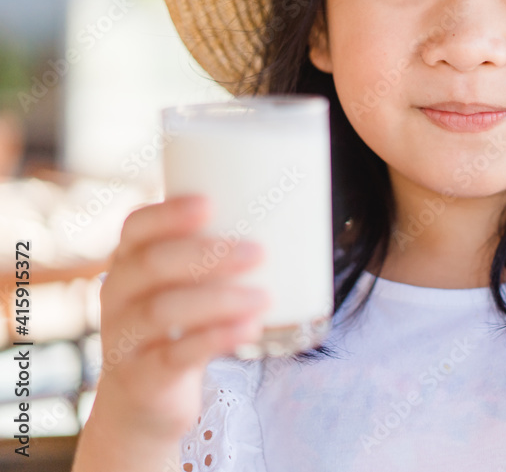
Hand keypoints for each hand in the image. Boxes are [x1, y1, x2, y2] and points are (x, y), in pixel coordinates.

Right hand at [93, 196, 270, 442]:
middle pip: (153, 265)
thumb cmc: (178, 322)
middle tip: (258, 252)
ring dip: (220, 301)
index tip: (210, 205)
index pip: (137, 227)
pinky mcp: (141, 377)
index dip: (169, 214)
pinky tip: (248, 329)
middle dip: (208, 255)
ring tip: (264, 297)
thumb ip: (217, 254)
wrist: (143, 398)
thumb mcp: (184, 284)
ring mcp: (124, 337)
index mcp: (129, 260)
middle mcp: (118, 294)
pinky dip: (215, 339)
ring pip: (163, 311)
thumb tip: (291, 218)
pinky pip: (175, 356)